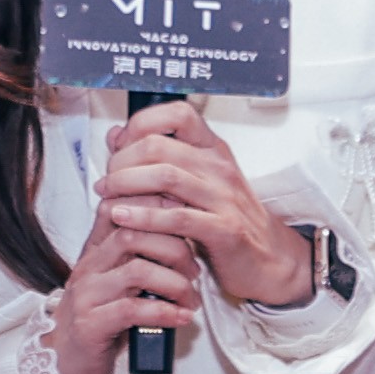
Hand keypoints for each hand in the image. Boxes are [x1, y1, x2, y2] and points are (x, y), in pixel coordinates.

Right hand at [43, 202, 200, 373]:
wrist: (63, 365)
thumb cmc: (101, 324)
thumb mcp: (118, 286)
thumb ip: (139, 261)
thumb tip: (185, 241)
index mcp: (94, 253)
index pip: (118, 210)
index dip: (153, 204)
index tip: (186, 216)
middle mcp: (87, 268)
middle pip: (132, 233)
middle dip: (174, 248)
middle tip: (195, 271)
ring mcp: (86, 295)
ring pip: (137, 270)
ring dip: (174, 283)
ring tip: (190, 299)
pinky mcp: (90, 325)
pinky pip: (132, 310)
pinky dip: (164, 312)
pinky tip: (181, 318)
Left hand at [98, 107, 311, 306]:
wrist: (268, 260)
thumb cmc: (226, 220)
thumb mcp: (193, 183)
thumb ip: (156, 160)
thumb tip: (115, 135)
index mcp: (213, 150)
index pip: (178, 114)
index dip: (141, 124)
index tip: (120, 146)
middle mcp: (219, 167)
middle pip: (159, 145)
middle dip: (122, 161)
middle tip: (106, 180)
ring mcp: (224, 197)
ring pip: (165, 176)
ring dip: (126, 185)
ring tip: (107, 197)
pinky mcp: (224, 230)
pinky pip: (177, 218)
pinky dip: (143, 217)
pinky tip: (123, 218)